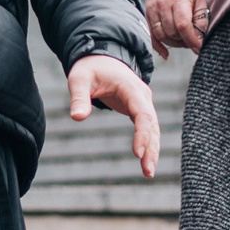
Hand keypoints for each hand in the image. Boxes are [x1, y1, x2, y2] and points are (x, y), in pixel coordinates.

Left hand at [69, 53, 160, 178]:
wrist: (101, 57)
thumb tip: (77, 118)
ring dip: (153, 150)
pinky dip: (148, 144)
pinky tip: (146, 162)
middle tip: (148, 171)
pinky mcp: (140, 109)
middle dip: (152, 148)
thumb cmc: (90, 68)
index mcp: (131, 87)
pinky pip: (147, 128)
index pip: (142, 113)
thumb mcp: (79, 79)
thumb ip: (79, 97)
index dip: (142, 133)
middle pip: (152, 124)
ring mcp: (143, 102)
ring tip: (148, 173)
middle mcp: (142, 95)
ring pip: (153, 129)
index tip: (138, 153)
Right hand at [145, 0, 207, 55]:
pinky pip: (150, 35)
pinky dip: (158, 46)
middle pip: (171, 32)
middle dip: (183, 41)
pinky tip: (166, 53)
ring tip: (182, 40)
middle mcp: (162, 4)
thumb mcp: (201, 3)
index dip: (191, 40)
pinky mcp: (145, 14)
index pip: (183, 25)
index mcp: (178, 0)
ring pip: (161, 35)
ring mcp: (151, 9)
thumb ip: (201, 22)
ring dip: (173, 43)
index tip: (198, 48)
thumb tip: (198, 42)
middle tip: (191, 40)